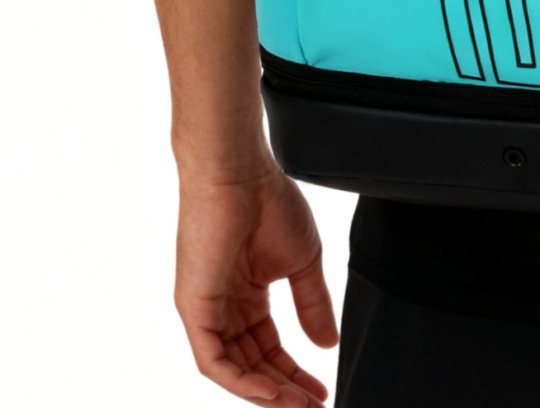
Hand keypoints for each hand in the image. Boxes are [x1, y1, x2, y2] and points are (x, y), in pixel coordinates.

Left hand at [175, 163, 338, 404]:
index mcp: (246, 294)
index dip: (296, 371)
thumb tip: (326, 343)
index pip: (269, 347)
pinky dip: (241, 381)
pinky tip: (270, 393)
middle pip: (252, 364)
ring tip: (298, 406)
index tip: (322, 390)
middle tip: (312, 407)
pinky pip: (213, 360)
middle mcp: (223, 308)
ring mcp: (206, 311)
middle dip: (284, 390)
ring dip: (265, 393)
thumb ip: (312, 304)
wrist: (240, 174)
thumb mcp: (302, 262)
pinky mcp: (194, 309)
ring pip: (233, 369)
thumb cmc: (269, 202)